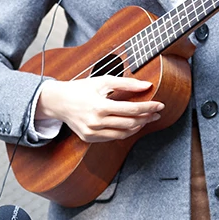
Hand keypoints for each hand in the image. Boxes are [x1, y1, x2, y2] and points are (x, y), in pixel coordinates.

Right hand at [36, 76, 163, 142]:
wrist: (58, 102)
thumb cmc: (81, 89)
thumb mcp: (103, 81)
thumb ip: (127, 83)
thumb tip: (147, 86)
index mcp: (100, 106)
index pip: (132, 109)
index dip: (148, 107)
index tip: (160, 105)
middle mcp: (96, 122)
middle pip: (130, 123)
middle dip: (146, 118)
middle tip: (156, 113)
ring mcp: (92, 133)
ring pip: (123, 134)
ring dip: (137, 127)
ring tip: (146, 119)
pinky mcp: (89, 138)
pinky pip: (112, 138)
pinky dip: (124, 132)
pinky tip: (130, 125)